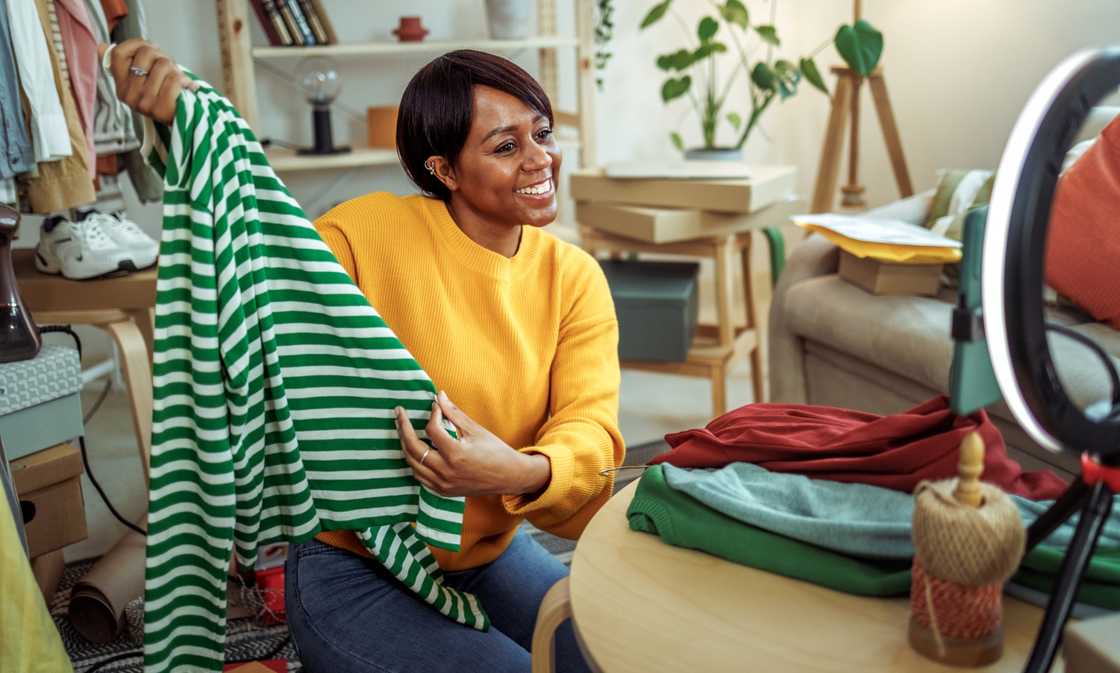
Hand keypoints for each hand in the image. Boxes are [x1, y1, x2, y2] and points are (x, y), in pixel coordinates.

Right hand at [98, 39, 196, 124]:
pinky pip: (174, 80)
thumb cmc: (163, 92)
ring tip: (177, 77)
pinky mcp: (160, 110)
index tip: (151, 48)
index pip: (119, 53)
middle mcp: (128, 95)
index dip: (136, 44)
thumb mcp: (143, 77)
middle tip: (168, 65)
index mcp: (120, 85)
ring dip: (175, 68)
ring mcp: (143, 103)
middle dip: (161, 55)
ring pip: (162, 65)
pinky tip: (186, 85)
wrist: (182, 119)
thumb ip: (126, 63)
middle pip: (144, 54)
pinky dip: (183, 79)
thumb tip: (101, 46)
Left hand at [395, 391, 550, 497]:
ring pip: (413, 464)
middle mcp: (446, 471)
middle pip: (414, 448)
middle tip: (399, 413)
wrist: (509, 476)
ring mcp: (443, 484)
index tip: (435, 405)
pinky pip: (420, 477)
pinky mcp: (443, 491)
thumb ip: (454, 413)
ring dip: (406, 446)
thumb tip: (438, 395)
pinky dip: (415, 462)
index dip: (432, 414)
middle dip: (403, 428)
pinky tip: (414, 450)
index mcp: (456, 454)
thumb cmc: (495, 451)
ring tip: (403, 430)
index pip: (432, 429)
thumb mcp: (476, 429)